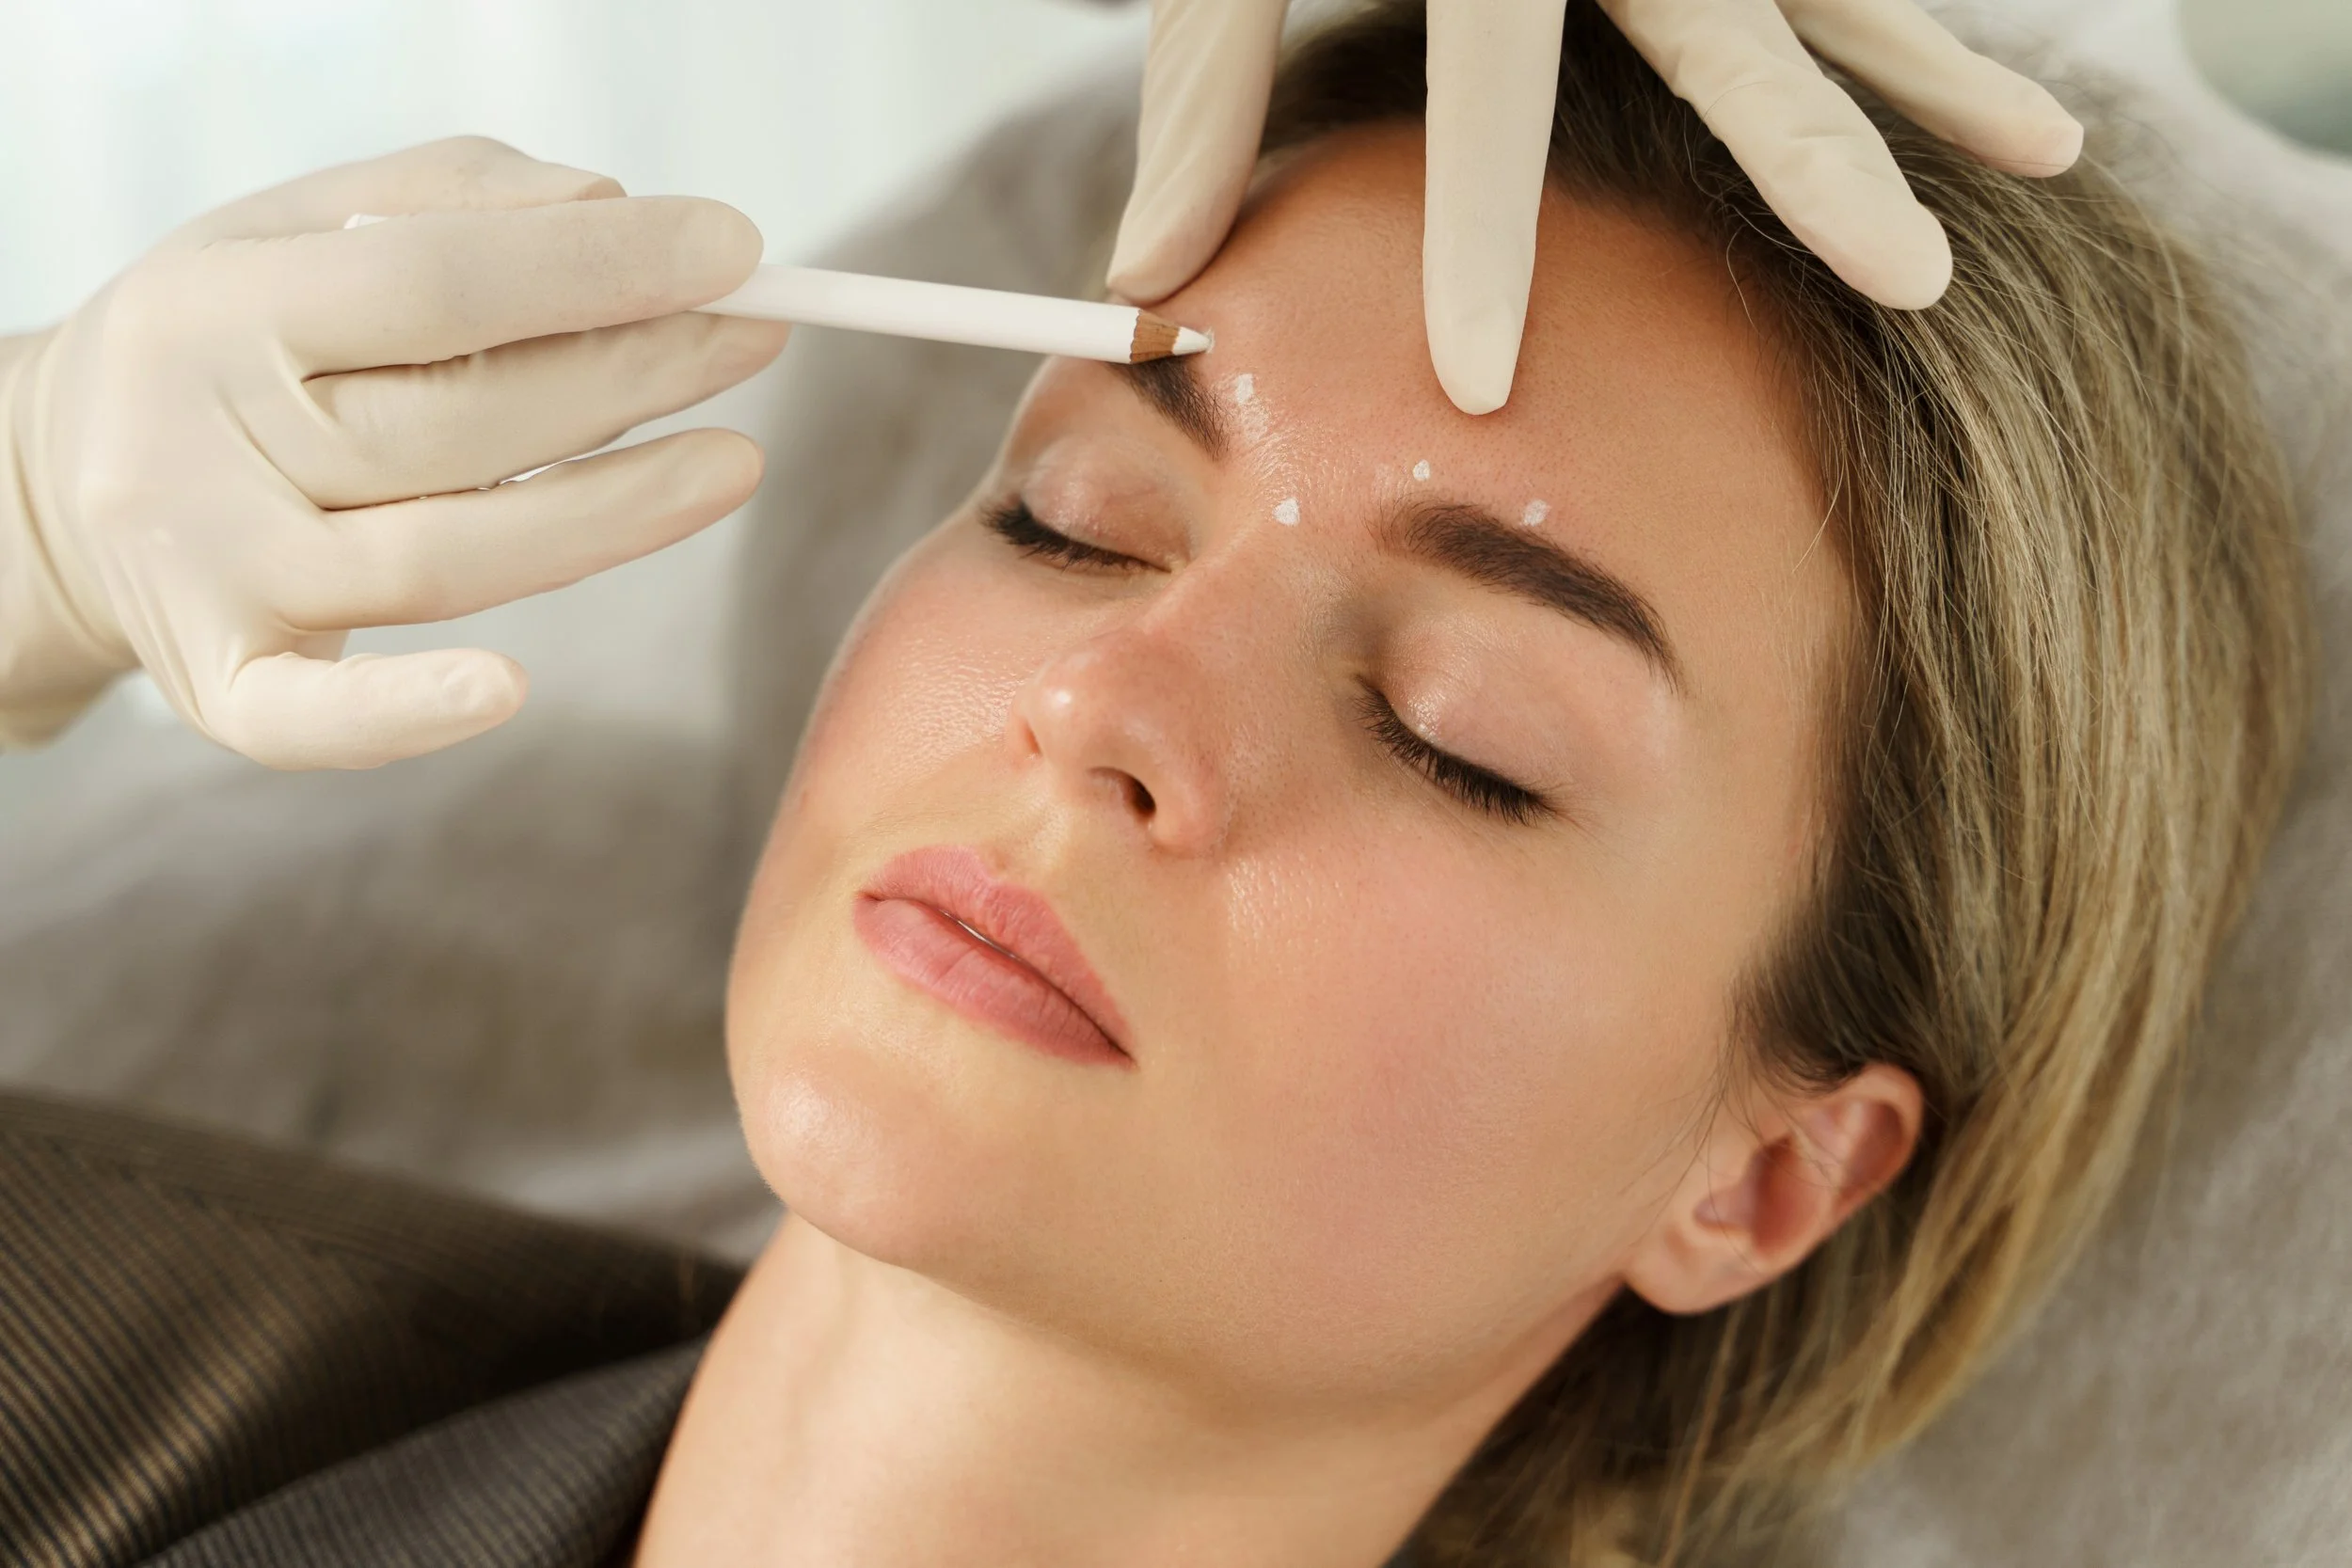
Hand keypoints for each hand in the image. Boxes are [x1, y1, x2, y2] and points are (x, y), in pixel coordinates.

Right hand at [0, 136, 790, 767]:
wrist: (55, 477)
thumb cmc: (231, 344)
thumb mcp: (297, 232)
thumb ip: (451, 203)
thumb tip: (613, 209)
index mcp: (217, 308)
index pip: (434, 281)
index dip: (594, 267)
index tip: (730, 246)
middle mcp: (203, 446)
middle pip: (457, 423)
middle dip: (628, 376)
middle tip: (755, 336)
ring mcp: (213, 577)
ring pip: (440, 558)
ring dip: (608, 515)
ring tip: (734, 460)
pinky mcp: (225, 687)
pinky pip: (316, 720)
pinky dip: (408, 712)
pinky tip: (509, 691)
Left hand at [1106, 0, 2082, 413]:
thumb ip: (1204, 85)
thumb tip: (1144, 282)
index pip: (1484, 89)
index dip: (1479, 232)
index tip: (1481, 377)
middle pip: (1731, 34)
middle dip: (1815, 165)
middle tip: (1909, 280)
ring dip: (1936, 69)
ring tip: (2050, 144)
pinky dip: (1903, 11)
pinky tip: (1997, 83)